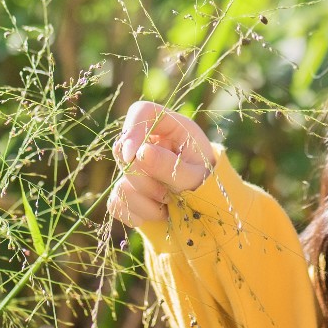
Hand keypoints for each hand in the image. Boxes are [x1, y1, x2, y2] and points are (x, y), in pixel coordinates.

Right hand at [105, 100, 217, 227]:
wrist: (209, 209)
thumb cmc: (209, 184)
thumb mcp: (197, 176)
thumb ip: (170, 166)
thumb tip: (140, 153)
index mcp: (171, 128)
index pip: (141, 113)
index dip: (131, 131)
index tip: (131, 155)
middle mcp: (149, 144)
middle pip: (124, 151)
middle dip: (144, 179)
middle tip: (167, 193)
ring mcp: (135, 167)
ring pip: (120, 182)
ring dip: (144, 200)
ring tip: (168, 205)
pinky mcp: (128, 190)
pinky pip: (117, 202)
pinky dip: (136, 213)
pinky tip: (156, 215)